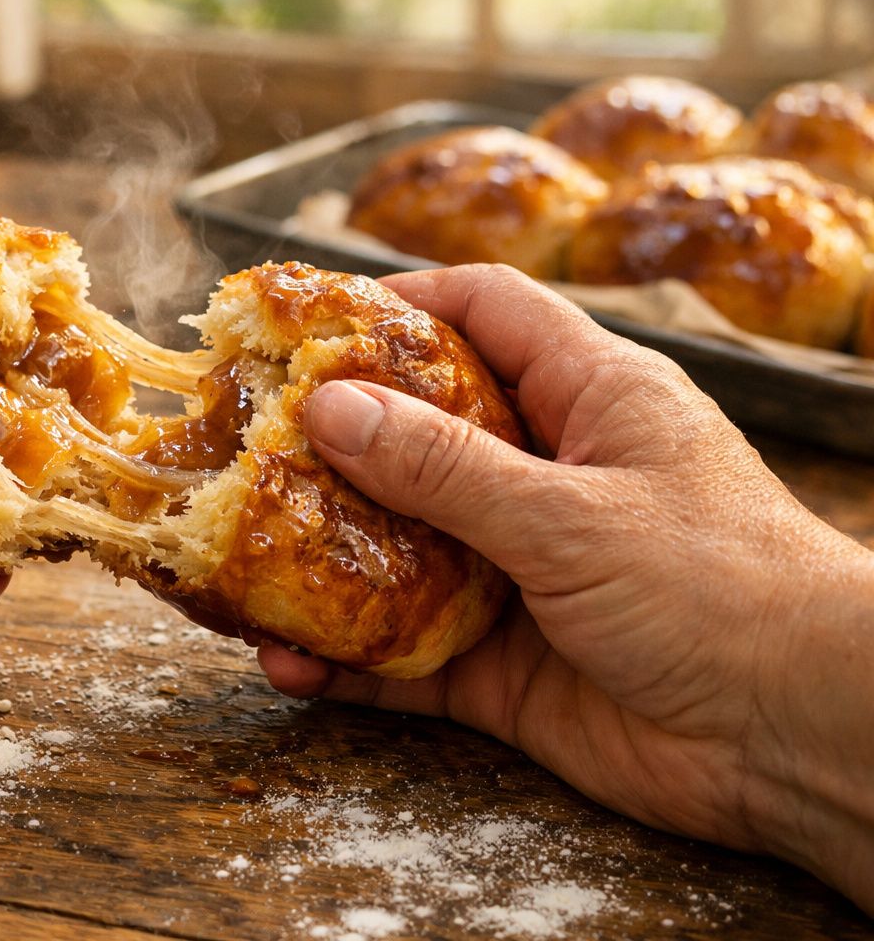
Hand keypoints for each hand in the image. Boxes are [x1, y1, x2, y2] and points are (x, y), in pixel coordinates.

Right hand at [264, 264, 873, 910]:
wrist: (803, 738)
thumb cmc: (720, 588)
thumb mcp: (574, 512)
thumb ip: (446, 466)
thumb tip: (327, 407)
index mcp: (588, 399)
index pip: (484, 312)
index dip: (400, 301)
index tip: (308, 316)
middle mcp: (545, 476)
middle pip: (417, 433)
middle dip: (330, 438)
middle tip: (239, 437)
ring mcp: (518, 572)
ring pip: (396, 549)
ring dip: (320, 557)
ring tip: (235, 556)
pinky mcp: (500, 664)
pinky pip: (402, 655)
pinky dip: (345, 663)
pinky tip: (286, 663)